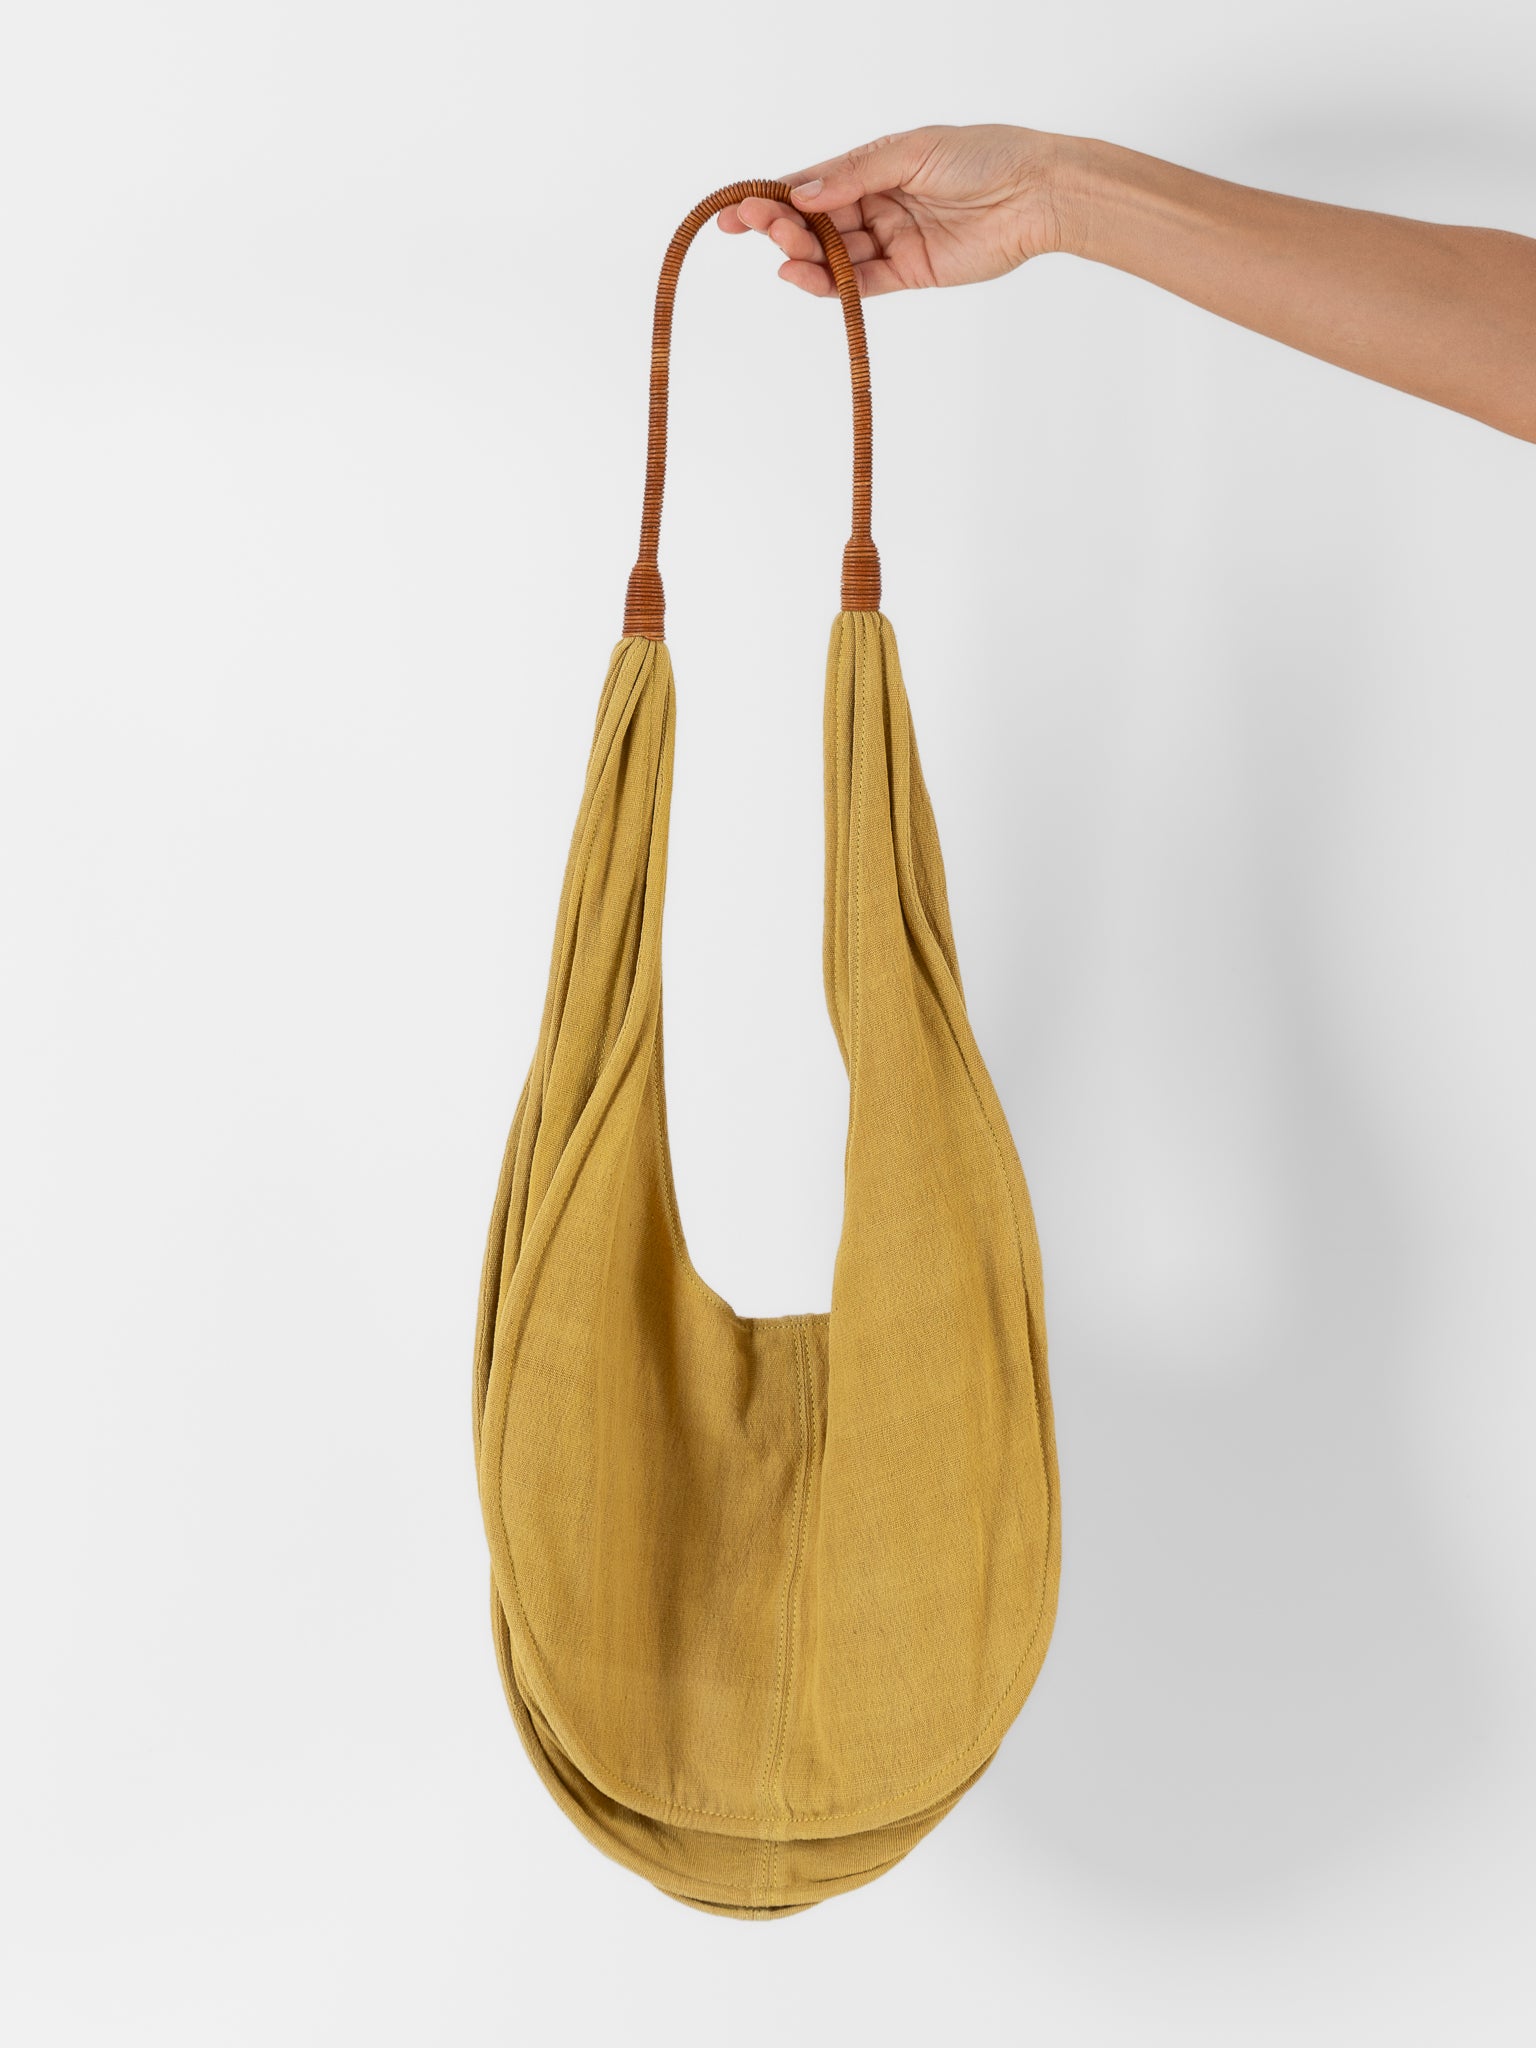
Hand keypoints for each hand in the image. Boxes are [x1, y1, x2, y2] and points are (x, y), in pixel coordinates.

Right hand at [718, 124, 1070, 296]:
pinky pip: (859, 282)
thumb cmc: (983, 157)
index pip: (813, 184)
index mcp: (875, 167)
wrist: (1035, 194)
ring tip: (782, 254)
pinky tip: (802, 275)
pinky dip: (829, 283)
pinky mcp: (908, 273)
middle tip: (756, 229)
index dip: (773, 197)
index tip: (736, 208)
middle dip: (782, 227)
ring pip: (833, 254)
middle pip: (816, 222)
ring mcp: (891, 241)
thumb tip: (802, 193)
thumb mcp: (911, 153)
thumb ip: (855, 175)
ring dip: (803, 255)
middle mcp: (877, 204)